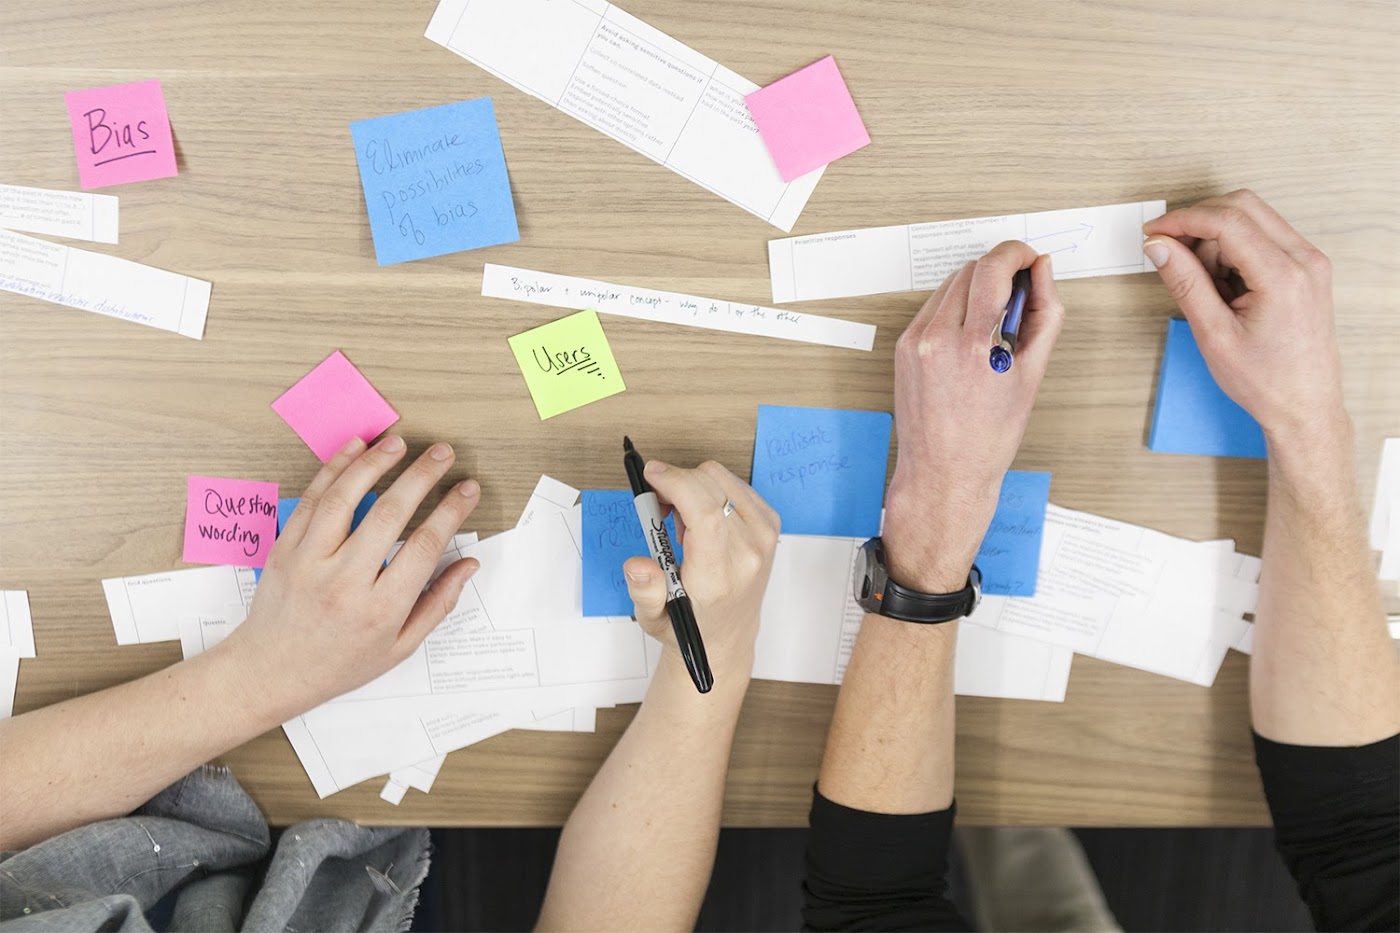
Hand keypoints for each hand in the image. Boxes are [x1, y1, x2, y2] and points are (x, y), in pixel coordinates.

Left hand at [218, 435, 481, 714]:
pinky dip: (334, 469)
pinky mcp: (285, 548)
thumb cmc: (338, 663)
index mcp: (379, 609)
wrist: (270, 671)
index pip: (425, 546)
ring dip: (375, 464)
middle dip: (421, 476)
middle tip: (443, 453)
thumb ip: (437, 603)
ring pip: (345, 498)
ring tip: (400, 443)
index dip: (452, 512)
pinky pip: (312, 500)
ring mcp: (310, 562)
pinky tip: (355, 449)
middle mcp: (344, 582)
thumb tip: (468, 564)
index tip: (467, 489)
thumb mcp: (399, 647)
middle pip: (389, 514)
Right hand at [622, 460, 779, 687]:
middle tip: (658, 507)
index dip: (676, 482)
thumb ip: (645, 591)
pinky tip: (702, 518)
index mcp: (718, 575)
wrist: (726, 634)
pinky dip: (710, 490)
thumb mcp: (653, 617)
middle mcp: (748, 552)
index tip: (650, 474)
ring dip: (692, 487)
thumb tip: (637, 565)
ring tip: (682, 521)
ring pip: (720, 478)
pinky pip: (733, 483)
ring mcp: (764, 535)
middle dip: (674, 482)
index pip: (705, 513)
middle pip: (710, 486)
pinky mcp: (770, 523)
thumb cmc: (690, 622)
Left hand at [883, 242, 1064, 591]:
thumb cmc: (989, 437)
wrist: (943, 472)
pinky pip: (933, 307)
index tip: (1031, 260)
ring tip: (995, 325)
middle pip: (971, 269)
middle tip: (1021, 296)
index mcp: (971, 345)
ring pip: (950, 284)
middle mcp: (936, 338)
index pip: (993, 267)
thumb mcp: (1031, 375)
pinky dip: (956, 309)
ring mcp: (914, 341)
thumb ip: (1045, 314)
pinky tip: (971, 337)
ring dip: (977, 289)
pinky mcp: (903, 347)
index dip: (1018, 254)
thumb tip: (1044, 271)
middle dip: (1000, 272)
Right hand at [1142, 189, 1343, 442]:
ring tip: (1201, 279)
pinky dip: (1233, 246)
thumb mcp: (1213, 334)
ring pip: (1253, 217)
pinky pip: (1264, 235)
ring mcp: (1309, 261)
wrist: (1304, 405)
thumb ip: (1185, 283)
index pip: (1227, 221)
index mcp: (1283, 277)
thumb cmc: (1265, 379)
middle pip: (1243, 206)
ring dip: (1216, 236)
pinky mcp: (1306, 267)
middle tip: (1169, 249)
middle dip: (1199, 221)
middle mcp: (1304, 260)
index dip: (1183, 220)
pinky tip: (1221, 280)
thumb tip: (1159, 247)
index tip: (1154, 232)